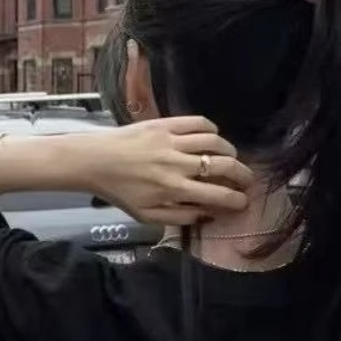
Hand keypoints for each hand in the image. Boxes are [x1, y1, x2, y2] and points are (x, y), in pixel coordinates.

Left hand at [87, 117, 252, 225]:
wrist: (94, 161)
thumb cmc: (120, 191)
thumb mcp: (146, 215)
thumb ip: (179, 218)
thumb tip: (208, 215)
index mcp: (173, 190)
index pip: (217, 195)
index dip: (237, 199)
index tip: (244, 201)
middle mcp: (177, 164)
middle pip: (223, 166)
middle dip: (242, 174)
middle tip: (246, 179)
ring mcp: (171, 141)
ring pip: (214, 141)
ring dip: (229, 150)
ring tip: (231, 157)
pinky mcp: (164, 124)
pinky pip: (197, 122)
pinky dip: (211, 128)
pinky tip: (212, 136)